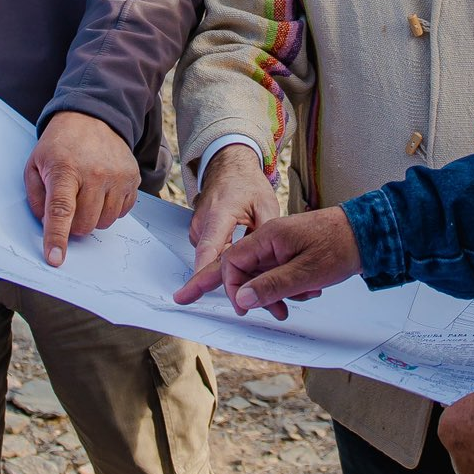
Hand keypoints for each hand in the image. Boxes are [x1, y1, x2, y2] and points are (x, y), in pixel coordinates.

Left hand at [24, 110, 139, 265]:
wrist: (92, 118)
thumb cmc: (59, 145)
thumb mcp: (35, 164)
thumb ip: (37, 197)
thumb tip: (48, 226)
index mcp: (64, 169)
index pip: (60, 210)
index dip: (57, 237)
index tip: (55, 259)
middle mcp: (94, 173)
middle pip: (84, 224)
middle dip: (73, 225)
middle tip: (69, 206)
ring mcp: (117, 176)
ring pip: (104, 222)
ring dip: (92, 217)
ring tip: (86, 195)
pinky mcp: (132, 178)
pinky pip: (122, 212)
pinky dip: (109, 209)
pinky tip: (102, 191)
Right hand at [176, 204, 359, 315]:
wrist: (370, 234)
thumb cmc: (341, 246)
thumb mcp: (306, 272)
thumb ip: (271, 286)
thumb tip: (242, 299)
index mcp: (268, 236)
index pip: (232, 261)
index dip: (230, 286)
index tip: (240, 307)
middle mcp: (269, 239)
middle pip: (240, 268)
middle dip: (233, 289)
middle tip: (187, 298)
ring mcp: (280, 246)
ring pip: (260, 275)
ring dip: (271, 293)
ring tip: (293, 304)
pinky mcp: (292, 252)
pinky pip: (277, 274)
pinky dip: (286, 287)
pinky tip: (307, 292)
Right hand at [182, 144, 278, 283]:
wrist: (229, 167)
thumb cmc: (246, 184)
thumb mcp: (265, 204)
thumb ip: (266, 231)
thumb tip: (274, 258)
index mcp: (218, 215)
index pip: (209, 248)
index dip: (205, 271)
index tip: (199, 289)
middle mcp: (203, 224)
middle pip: (212, 263)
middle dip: (230, 286)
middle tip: (247, 307)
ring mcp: (200, 230)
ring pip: (216, 263)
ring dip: (235, 278)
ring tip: (264, 293)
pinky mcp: (203, 235)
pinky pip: (215, 257)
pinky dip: (232, 268)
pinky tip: (252, 276)